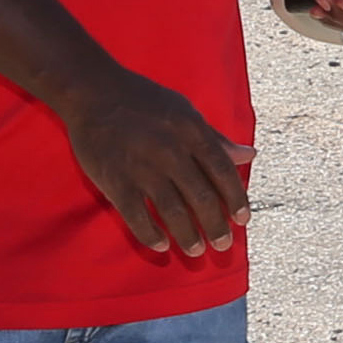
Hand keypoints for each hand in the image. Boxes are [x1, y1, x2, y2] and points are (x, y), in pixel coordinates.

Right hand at [59, 66, 250, 260]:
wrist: (93, 92)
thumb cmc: (144, 100)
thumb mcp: (185, 111)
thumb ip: (215, 138)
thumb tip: (249, 155)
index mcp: (191, 132)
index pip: (223, 171)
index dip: (236, 199)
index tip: (243, 220)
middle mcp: (171, 151)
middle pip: (202, 197)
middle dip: (215, 226)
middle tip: (223, 245)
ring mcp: (142, 168)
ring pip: (173, 211)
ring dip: (187, 236)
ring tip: (196, 251)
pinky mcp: (115, 180)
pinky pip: (136, 216)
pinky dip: (150, 234)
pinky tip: (161, 245)